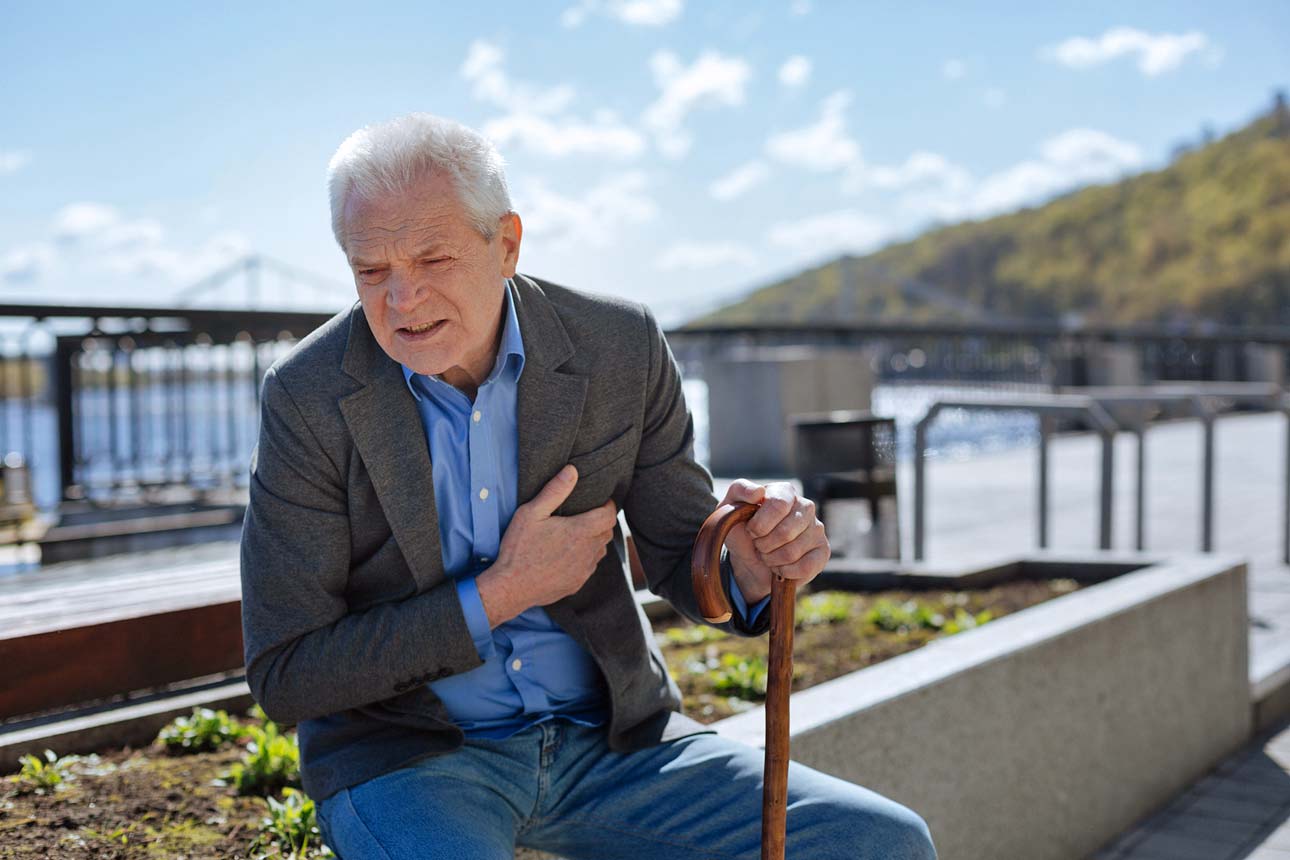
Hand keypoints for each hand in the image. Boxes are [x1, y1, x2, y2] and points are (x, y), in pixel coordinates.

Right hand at [475, 465, 617, 626]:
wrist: (511, 587)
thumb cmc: (519, 549)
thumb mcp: (531, 514)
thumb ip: (554, 491)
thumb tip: (572, 471)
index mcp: (580, 532)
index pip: (609, 515)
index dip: (608, 506)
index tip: (600, 501)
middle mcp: (588, 552)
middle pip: (607, 532)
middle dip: (601, 522)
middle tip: (587, 515)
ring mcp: (584, 570)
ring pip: (600, 551)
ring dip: (594, 541)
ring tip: (578, 534)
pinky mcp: (577, 584)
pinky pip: (589, 567)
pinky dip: (585, 558)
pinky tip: (568, 555)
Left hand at [719, 480, 828, 604]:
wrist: (748, 557)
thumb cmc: (741, 529)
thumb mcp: (730, 507)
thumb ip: (740, 490)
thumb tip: (759, 492)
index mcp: (784, 491)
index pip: (778, 505)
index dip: (760, 524)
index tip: (750, 530)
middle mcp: (805, 506)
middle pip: (786, 532)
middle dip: (764, 544)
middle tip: (758, 545)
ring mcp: (817, 529)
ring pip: (792, 552)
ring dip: (772, 559)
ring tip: (768, 554)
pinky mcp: (823, 551)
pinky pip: (805, 567)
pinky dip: (785, 572)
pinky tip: (780, 566)